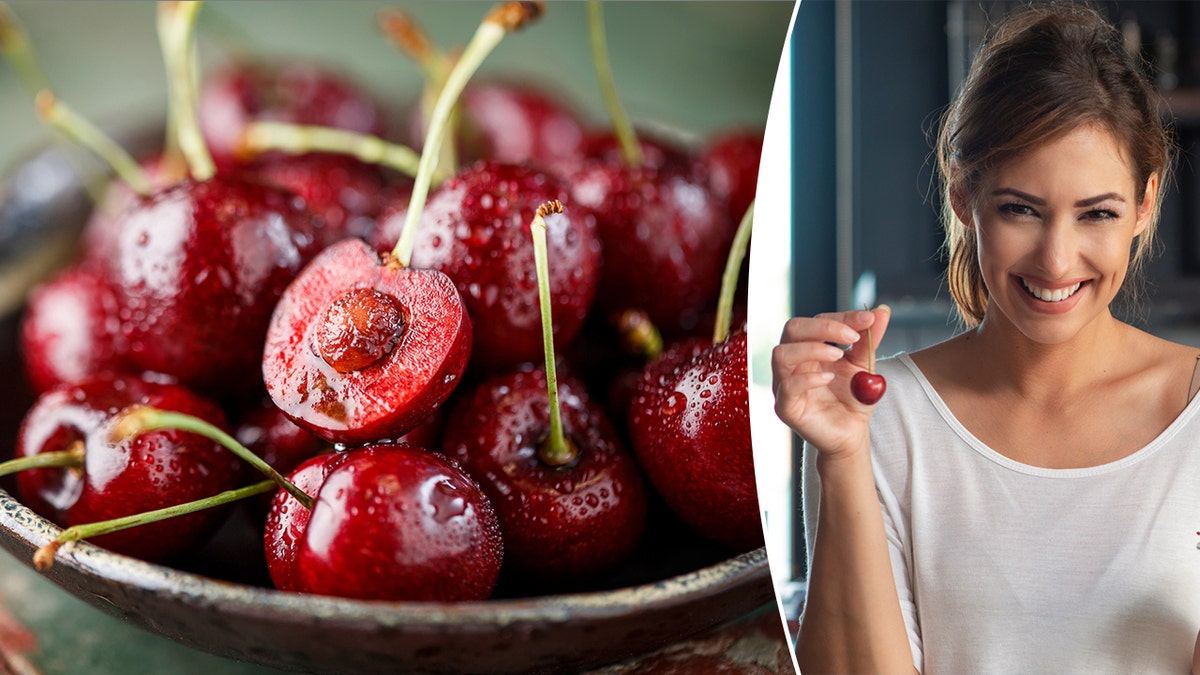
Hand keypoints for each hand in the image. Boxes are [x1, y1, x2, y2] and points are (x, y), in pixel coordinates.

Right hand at [770, 306, 890, 458]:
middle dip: (823, 328)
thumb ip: (870, 339)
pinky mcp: (786, 407)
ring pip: (781, 353)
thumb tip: (883, 309)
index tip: (868, 319)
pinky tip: (830, 379)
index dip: (841, 317)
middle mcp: (792, 362)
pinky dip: (808, 378)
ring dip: (812, 349)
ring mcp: (784, 384)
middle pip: (792, 329)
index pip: (816, 321)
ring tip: (838, 356)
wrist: (853, 434)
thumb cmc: (854, 398)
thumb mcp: (866, 365)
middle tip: (851, 337)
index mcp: (808, 347)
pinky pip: (787, 386)